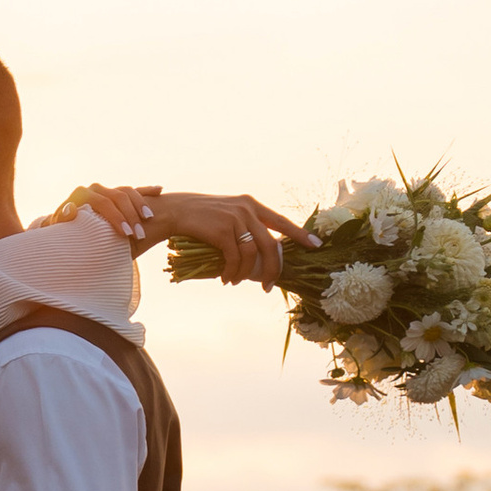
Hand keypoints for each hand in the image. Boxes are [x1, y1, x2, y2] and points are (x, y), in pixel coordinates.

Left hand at [52, 182, 160, 242]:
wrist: (70, 223)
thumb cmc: (67, 232)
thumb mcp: (64, 228)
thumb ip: (65, 220)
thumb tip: (71, 210)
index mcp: (80, 195)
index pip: (101, 202)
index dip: (115, 217)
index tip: (125, 233)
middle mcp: (93, 189)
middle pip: (116, 198)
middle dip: (128, 216)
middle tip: (137, 235)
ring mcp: (107, 190)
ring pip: (126, 193)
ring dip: (138, 207)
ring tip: (148, 221)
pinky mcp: (118, 193)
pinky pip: (134, 190)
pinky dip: (145, 191)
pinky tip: (158, 190)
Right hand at [146, 191, 313, 285]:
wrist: (174, 211)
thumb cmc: (200, 217)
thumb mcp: (228, 215)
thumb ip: (246, 227)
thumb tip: (262, 254)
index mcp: (251, 205)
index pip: (282, 221)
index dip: (300, 235)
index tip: (316, 245)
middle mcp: (246, 209)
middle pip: (271, 244)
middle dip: (273, 269)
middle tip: (269, 285)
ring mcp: (235, 219)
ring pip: (252, 254)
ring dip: (246, 274)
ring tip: (236, 281)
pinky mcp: (222, 230)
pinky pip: (235, 258)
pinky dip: (232, 272)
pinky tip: (226, 279)